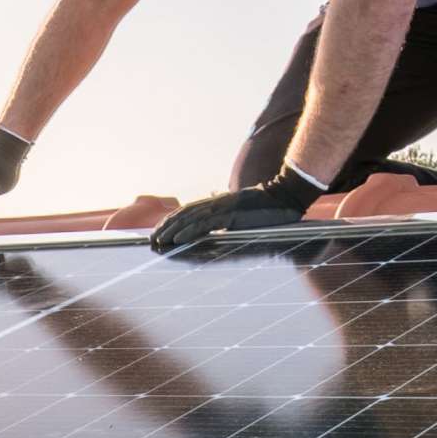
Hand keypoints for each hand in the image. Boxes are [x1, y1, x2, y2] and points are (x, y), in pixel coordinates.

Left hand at [150, 164, 328, 252]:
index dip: (171, 221)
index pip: (188, 211)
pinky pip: (205, 224)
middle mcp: (217, 203)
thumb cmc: (268, 204)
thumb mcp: (242, 205)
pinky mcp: (231, 215)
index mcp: (218, 202)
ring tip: (159, 241)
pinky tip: (178, 239)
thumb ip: (227, 207)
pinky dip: (189, 231)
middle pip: (184, 214)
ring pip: (190, 219)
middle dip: (165, 227)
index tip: (158, 231)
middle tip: (151, 240)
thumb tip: (216, 203)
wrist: (285, 196)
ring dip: (172, 230)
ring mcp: (223, 208)